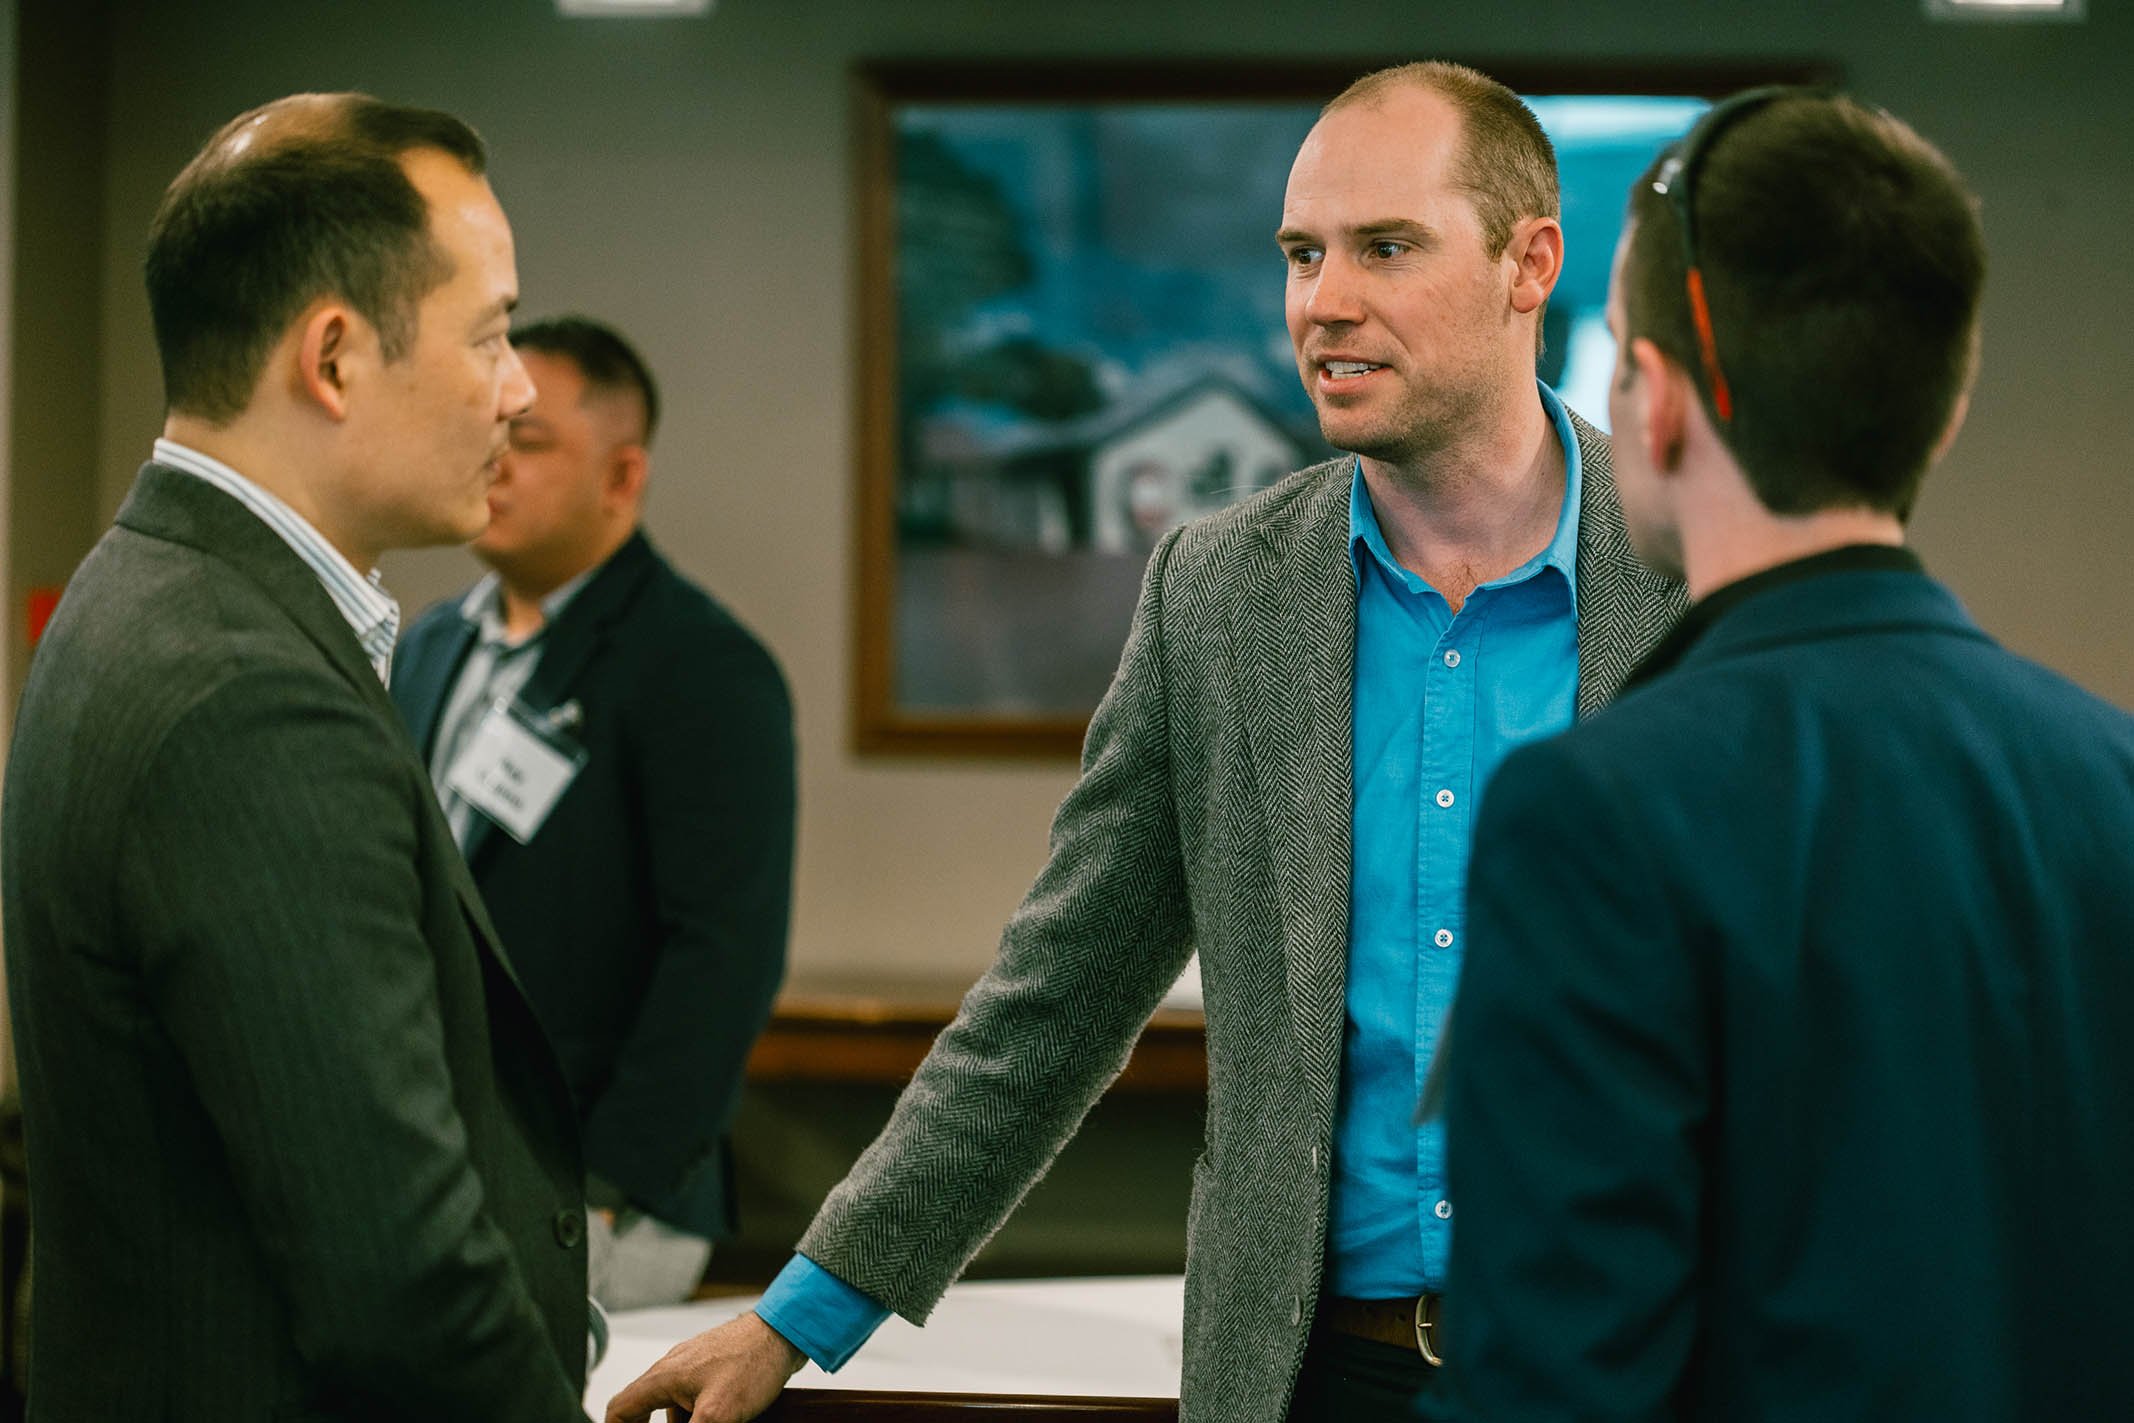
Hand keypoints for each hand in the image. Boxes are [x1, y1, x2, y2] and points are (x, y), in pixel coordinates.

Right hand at [605, 1310, 806, 1422]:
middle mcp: (672, 1367)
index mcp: (663, 1376)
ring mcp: (693, 1365)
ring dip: (678, 1422)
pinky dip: (697, 1413)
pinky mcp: (712, 1367)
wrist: (785, 1333)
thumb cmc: (752, 1364)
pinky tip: (719, 1418)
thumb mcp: (716, 1415)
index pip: (620, 1409)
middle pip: (643, 1407)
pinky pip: (693, 1396)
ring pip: (672, 1404)